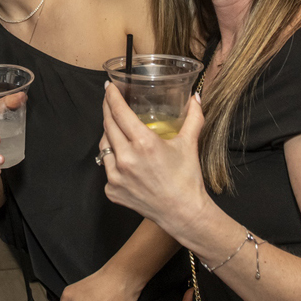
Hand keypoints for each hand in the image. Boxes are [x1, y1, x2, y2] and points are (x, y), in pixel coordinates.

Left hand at [99, 83, 208, 238]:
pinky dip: (112, 160)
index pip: (120, 112)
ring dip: (109, 134)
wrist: (183, 214)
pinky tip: (123, 158)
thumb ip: (193, 118)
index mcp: (143, 143)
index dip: (112, 97)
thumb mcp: (189, 145)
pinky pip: (106, 168)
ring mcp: (115, 176)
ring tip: (117, 129)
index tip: (109, 87)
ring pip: (104, 146)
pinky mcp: (112, 190)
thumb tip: (196, 97)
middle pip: (107, 125)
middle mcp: (125, 159)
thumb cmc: (187, 180)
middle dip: (107, 110)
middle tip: (110, 101)